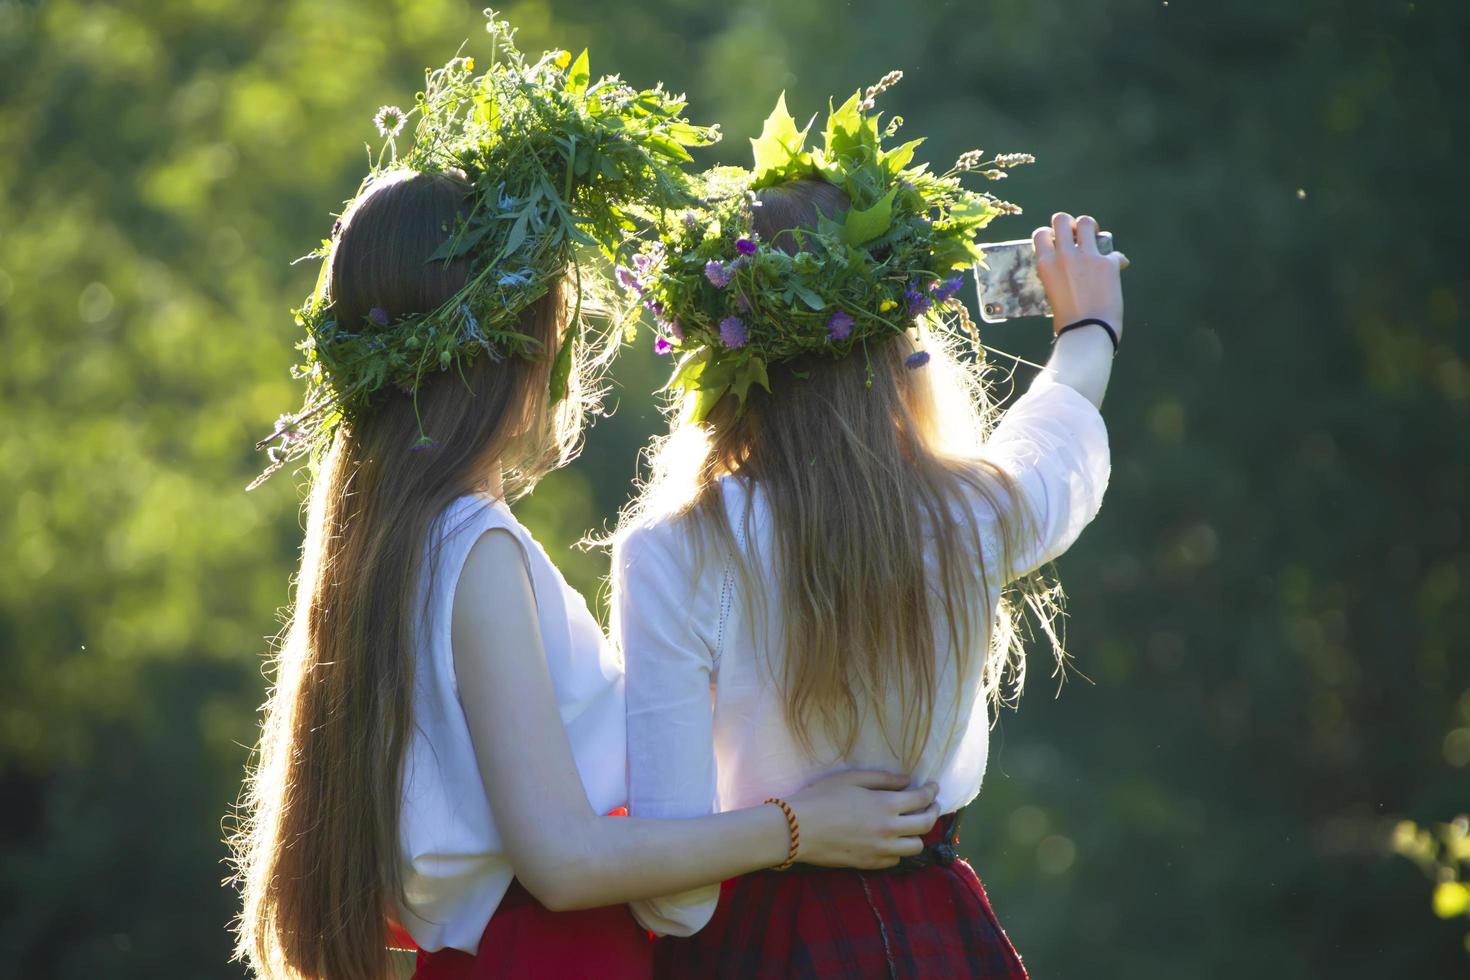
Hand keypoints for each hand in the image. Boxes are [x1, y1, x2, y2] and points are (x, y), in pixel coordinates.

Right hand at [784, 770, 939, 869]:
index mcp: (885, 805)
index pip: (921, 799)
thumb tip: (908, 781)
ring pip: (915, 847)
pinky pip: (895, 859)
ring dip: (918, 834)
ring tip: (912, 824)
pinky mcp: (870, 864)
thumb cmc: (821, 797)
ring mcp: (880, 850)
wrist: (797, 829)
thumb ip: (884, 779)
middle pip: (925, 825)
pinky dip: (898, 849)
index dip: (931, 792)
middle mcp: (889, 830)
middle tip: (931, 805)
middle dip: (933, 812)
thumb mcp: (852, 778)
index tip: (933, 787)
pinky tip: (892, 839)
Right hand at [1034, 212, 1129, 337]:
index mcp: (1045, 264)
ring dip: (1090, 227)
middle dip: (1069, 223)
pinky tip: (1118, 267)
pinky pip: (1114, 252)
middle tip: (1076, 234)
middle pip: (1062, 220)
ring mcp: (1087, 257)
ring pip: (1087, 223)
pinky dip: (1116, 259)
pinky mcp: (1108, 263)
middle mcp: (1064, 255)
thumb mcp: (1053, 294)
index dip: (1049, 234)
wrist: (1088, 332)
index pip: (1040, 234)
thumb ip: (1059, 276)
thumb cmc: (1067, 322)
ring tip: (1094, 237)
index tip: (1056, 241)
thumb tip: (1070, 273)